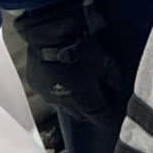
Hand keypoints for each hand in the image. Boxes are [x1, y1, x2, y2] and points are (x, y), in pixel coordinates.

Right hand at [14, 0, 134, 125]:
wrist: (49, 32)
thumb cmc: (81, 46)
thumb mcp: (105, 59)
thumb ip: (113, 78)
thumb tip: (116, 88)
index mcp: (85, 101)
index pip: (102, 119)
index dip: (110, 119)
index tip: (116, 116)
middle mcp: (65, 105)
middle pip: (83, 115)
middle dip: (91, 108)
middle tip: (99, 94)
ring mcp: (48, 96)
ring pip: (65, 105)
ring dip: (73, 98)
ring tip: (78, 82)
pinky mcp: (36, 85)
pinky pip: (50, 92)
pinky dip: (57, 87)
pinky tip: (62, 74)